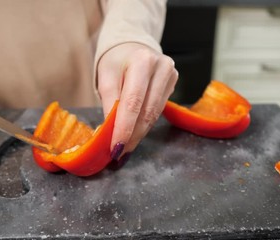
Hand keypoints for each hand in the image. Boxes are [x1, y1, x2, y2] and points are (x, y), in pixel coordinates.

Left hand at [97, 42, 177, 164]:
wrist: (133, 46)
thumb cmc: (116, 61)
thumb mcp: (106, 77)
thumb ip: (109, 103)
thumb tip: (109, 133)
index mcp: (143, 61)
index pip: (133, 102)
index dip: (124, 127)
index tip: (115, 147)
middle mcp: (162, 67)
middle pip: (147, 111)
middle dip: (132, 135)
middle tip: (119, 152)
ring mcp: (171, 75)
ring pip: (154, 114)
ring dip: (139, 133)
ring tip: (125, 146)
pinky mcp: (174, 84)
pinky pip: (158, 110)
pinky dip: (145, 124)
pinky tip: (135, 133)